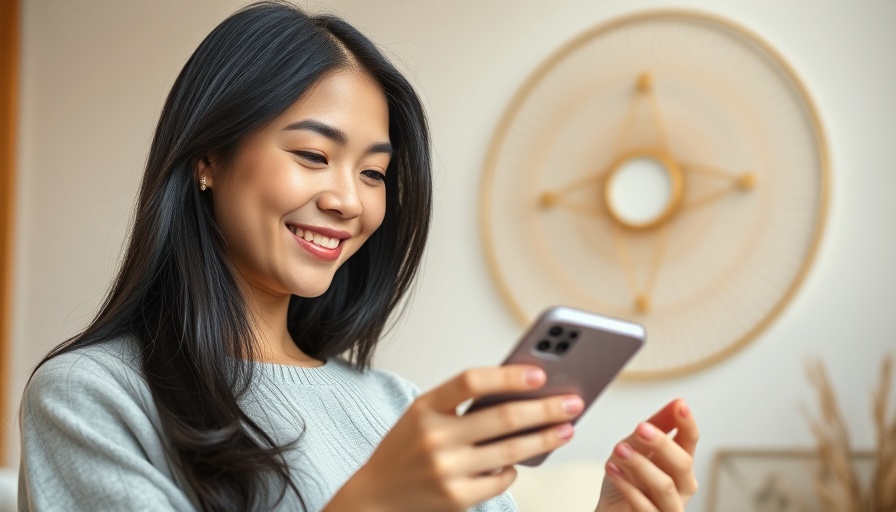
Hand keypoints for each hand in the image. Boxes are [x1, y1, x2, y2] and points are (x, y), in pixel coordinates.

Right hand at [326, 366, 584, 511]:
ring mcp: (446, 470)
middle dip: (546, 409)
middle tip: (574, 402)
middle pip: (503, 418)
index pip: (471, 381)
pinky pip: (502, 478)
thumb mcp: (423, 416)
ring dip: (545, 439)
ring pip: (511, 451)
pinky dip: (514, 468)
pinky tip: (521, 459)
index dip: (508, 375)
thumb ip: (461, 404)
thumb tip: (521, 392)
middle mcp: (434, 437)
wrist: (375, 497)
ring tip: (566, 429)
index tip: (541, 373)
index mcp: (425, 407)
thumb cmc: (407, 448)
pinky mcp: (457, 498)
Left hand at [596, 399, 698, 511]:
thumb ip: (654, 428)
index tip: (680, 405)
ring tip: (620, 450)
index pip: (690, 441)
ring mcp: (670, 508)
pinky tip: (612, 470)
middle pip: (683, 464)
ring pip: (665, 487)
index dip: (687, 424)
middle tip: (640, 428)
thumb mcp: (634, 448)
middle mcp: (682, 488)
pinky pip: (645, 507)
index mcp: (680, 465)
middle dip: (662, 444)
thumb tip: (677, 404)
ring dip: (641, 465)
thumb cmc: (624, 481)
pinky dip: (628, 487)